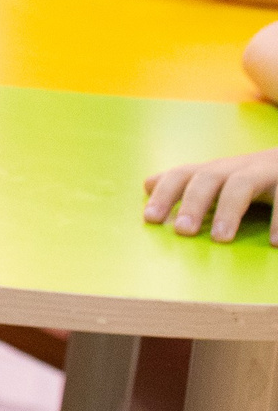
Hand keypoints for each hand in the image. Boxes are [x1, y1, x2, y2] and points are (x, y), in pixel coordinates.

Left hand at [143, 150, 277, 242]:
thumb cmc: (252, 175)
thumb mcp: (219, 178)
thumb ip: (187, 183)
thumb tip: (146, 184)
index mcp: (216, 170)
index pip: (183, 174)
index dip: (164, 193)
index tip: (150, 219)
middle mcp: (237, 168)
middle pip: (209, 177)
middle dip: (192, 202)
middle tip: (183, 231)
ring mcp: (265, 172)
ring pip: (242, 184)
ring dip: (229, 210)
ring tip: (220, 239)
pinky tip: (276, 243)